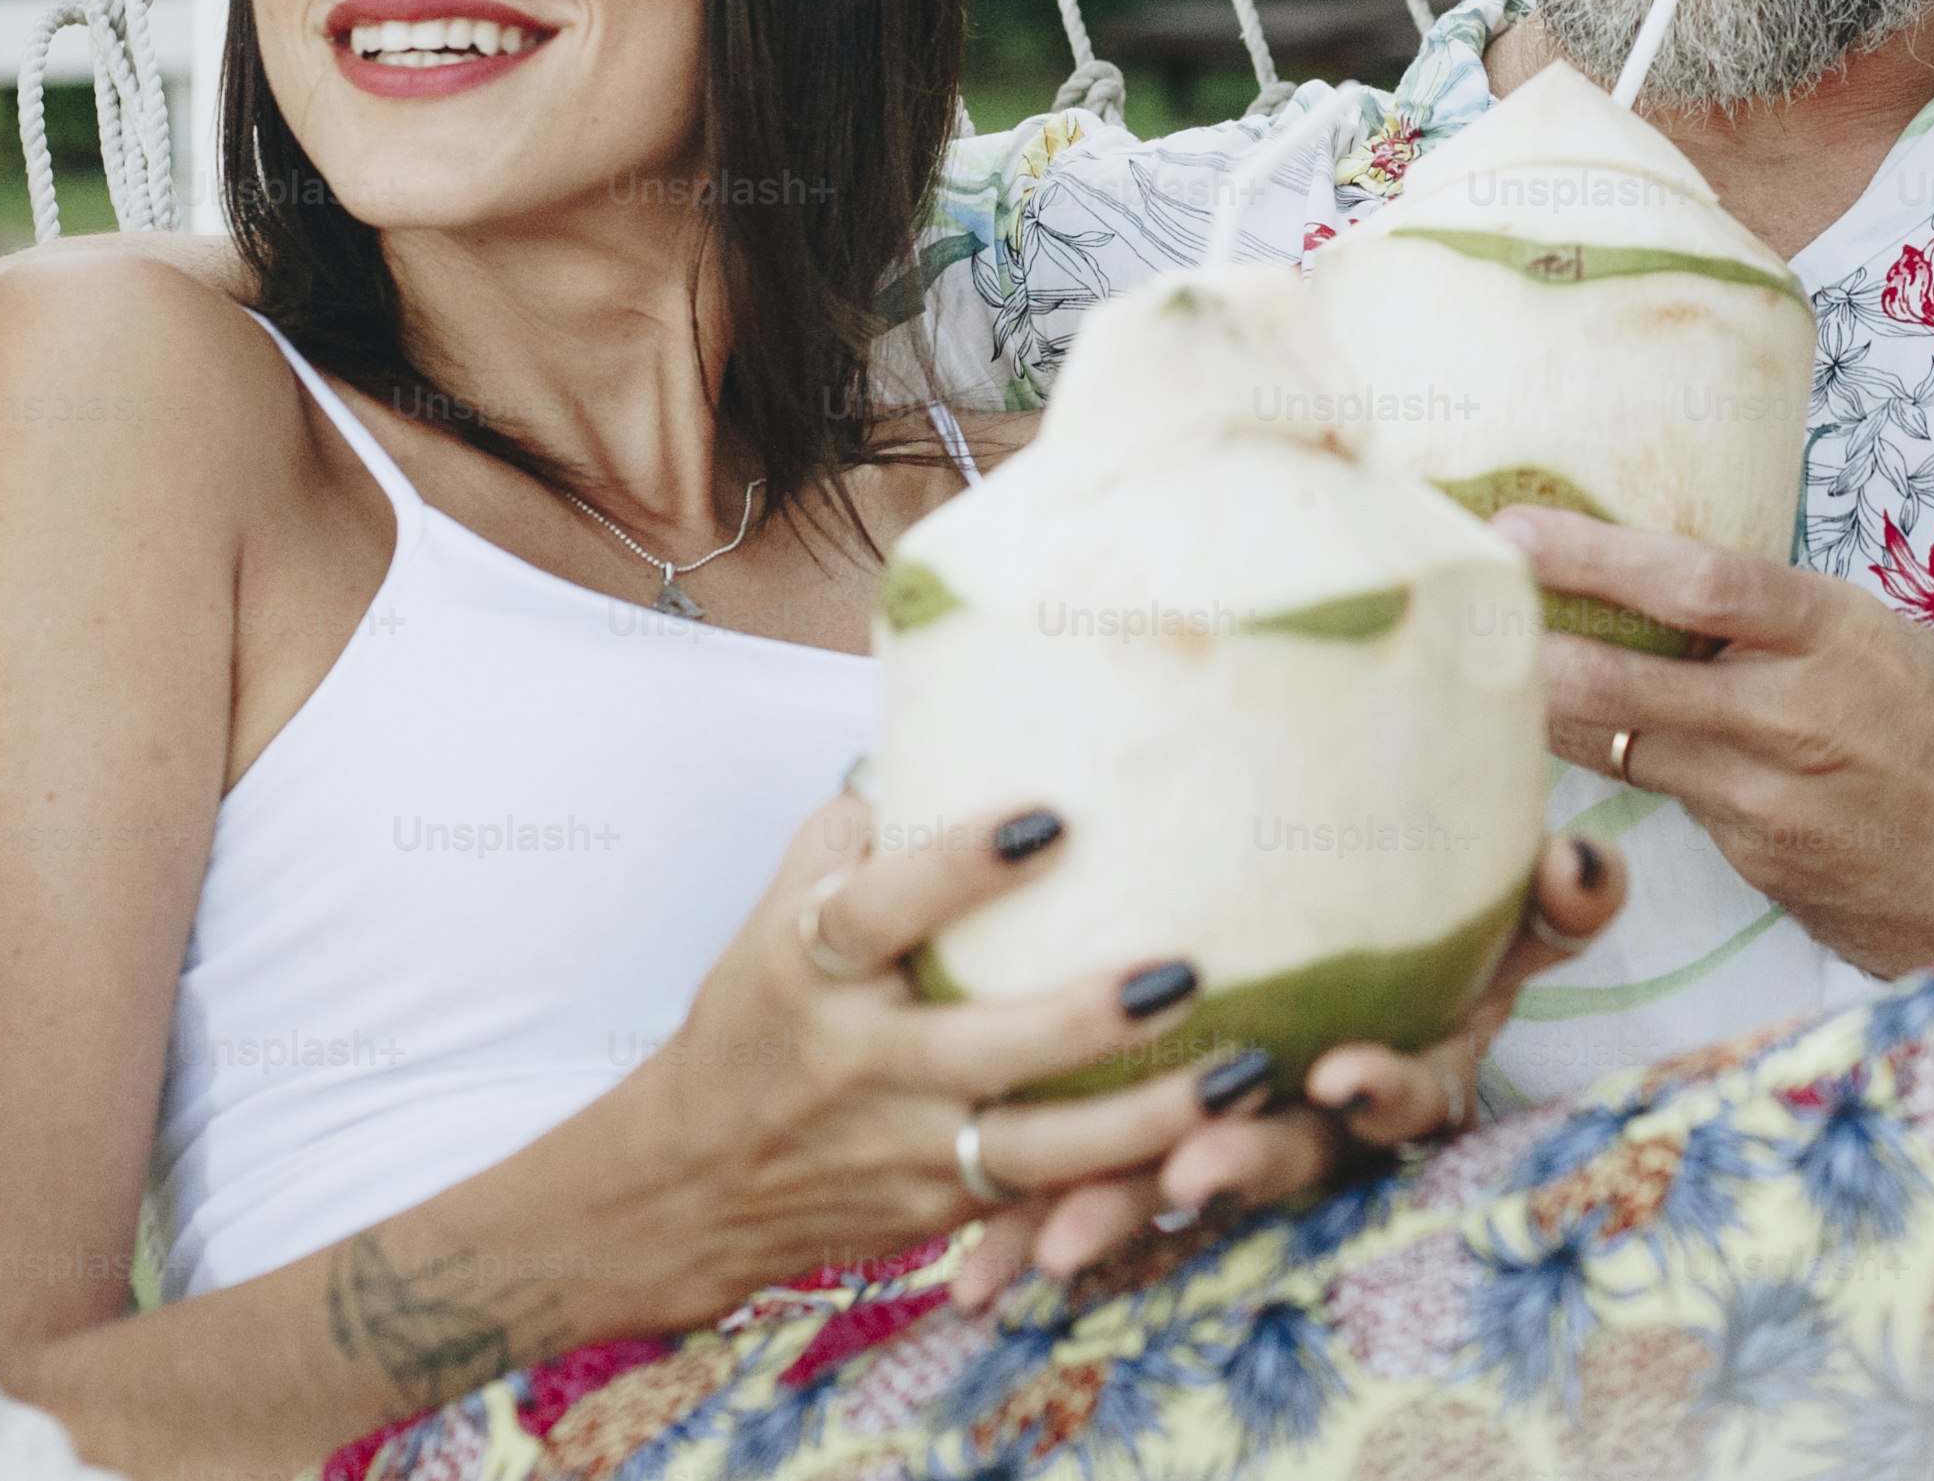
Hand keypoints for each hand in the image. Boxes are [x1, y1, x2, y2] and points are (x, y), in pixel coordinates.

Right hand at [607, 796, 1247, 1318]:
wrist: (688, 1185)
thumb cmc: (754, 1020)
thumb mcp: (772, 917)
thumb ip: (852, 832)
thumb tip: (940, 725)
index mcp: (807, 969)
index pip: (879, 911)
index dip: (958, 867)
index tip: (1049, 816)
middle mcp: (856, 1063)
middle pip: (981, 1047)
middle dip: (1086, 1018)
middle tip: (1184, 970)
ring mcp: (901, 1147)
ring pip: (1036, 1148)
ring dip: (1147, 1119)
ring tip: (1245, 1075)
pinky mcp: (938, 1209)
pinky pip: (1044, 1199)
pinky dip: (1129, 1178)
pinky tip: (1216, 1144)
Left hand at [939, 828, 1631, 1309]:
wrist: (1336, 956)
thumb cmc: (1423, 935)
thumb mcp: (1495, 920)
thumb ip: (1549, 901)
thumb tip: (1588, 861)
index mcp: (1402, 1067)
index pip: (1411, 1090)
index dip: (1384, 1089)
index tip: (1345, 1070)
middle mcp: (1318, 1122)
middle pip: (1288, 1158)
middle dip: (1239, 1170)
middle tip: (1191, 1169)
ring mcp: (1232, 1146)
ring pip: (1181, 1189)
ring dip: (1124, 1215)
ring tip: (1056, 1242)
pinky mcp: (1145, 1155)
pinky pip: (1091, 1192)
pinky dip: (1029, 1232)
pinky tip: (972, 1270)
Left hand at [1497, 505, 1933, 978]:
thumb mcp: (1886, 646)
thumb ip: (1781, 627)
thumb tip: (1661, 591)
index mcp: (1838, 633)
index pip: (1697, 580)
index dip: (1594, 551)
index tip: (1515, 526)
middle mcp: (1800, 715)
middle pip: (1627, 678)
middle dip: (1530, 648)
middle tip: (1454, 612)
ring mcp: (1776, 802)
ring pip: (1630, 748)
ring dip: (1561, 714)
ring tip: (1494, 674)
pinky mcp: (1764, 867)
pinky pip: (1677, 807)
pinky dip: (1640, 774)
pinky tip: (1603, 754)